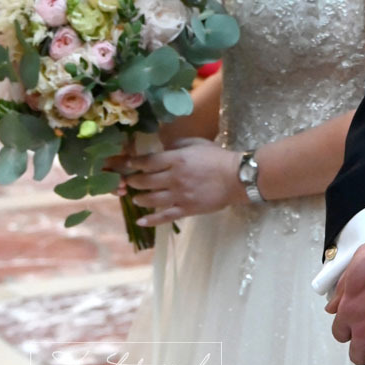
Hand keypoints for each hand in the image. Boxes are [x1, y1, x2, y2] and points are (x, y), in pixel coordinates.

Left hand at [121, 137, 240, 225]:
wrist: (236, 178)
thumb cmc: (218, 157)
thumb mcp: (197, 143)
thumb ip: (178, 145)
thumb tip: (163, 149)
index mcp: (177, 160)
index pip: (148, 162)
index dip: (135, 162)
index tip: (128, 163)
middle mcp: (174, 178)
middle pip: (146, 181)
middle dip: (134, 181)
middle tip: (129, 181)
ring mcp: (179, 196)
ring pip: (152, 200)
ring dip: (140, 198)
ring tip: (136, 198)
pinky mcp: (186, 210)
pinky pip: (165, 217)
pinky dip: (151, 221)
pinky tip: (141, 221)